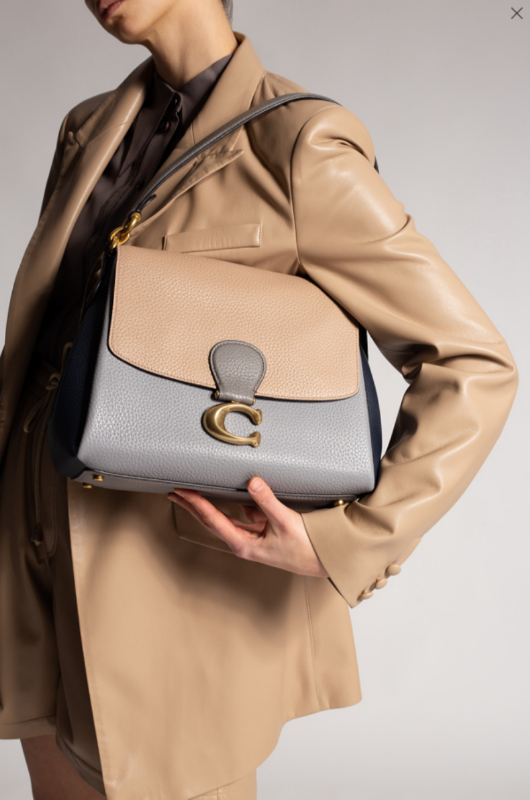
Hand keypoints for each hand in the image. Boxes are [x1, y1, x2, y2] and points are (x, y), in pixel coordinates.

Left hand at [167, 477, 328, 577]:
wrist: (324, 560)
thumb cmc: (305, 548)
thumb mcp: (285, 522)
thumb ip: (267, 501)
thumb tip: (251, 482)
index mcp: (244, 544)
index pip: (213, 520)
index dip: (196, 504)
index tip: (182, 492)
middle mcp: (244, 543)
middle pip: (211, 521)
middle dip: (192, 507)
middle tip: (174, 493)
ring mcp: (252, 539)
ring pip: (224, 519)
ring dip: (209, 506)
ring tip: (194, 493)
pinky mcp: (262, 534)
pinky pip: (243, 516)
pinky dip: (234, 505)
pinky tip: (234, 494)